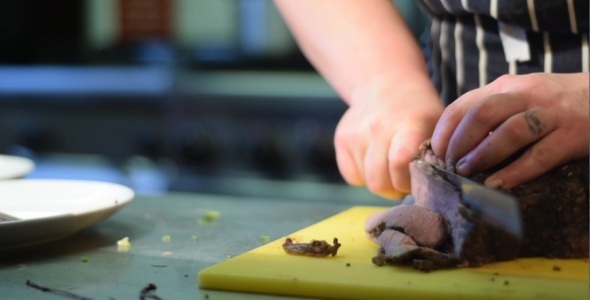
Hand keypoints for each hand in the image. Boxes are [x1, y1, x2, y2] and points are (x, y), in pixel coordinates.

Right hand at [334, 83, 442, 198]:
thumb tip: (434, 189)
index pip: (400, 163)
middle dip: (394, 189)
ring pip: (366, 181)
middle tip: (404, 180)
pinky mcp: (341, 139)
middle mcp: (378, 128)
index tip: (417, 181)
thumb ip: (437, 156)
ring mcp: (356, 133)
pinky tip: (374, 161)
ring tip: (390, 167)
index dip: (408, 182)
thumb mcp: (438, 127)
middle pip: (379, 181)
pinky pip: (351, 176)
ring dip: (381, 182)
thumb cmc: (419, 113)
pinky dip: (363, 176)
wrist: (387, 84)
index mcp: (408, 125)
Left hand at [431, 73, 588, 188]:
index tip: (436, 152)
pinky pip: (538, 156)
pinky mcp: (570, 136)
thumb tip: (452, 144)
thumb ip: (489, 112)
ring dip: (482, 155)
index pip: (463, 105)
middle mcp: (525, 95)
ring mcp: (550, 115)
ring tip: (466, 172)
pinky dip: (514, 172)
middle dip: (459, 142)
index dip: (445, 131)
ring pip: (509, 132)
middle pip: (482, 115)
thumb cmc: (551, 103)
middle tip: (449, 164)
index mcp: (505, 87)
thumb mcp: (517, 97)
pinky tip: (497, 185)